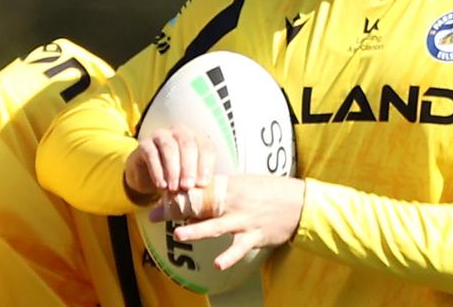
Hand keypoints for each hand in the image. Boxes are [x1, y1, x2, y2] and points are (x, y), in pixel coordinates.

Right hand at [123, 125, 215, 202]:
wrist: (148, 176)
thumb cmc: (176, 176)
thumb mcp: (190, 178)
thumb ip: (199, 180)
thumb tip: (205, 188)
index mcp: (196, 138)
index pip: (206, 147)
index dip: (205, 165)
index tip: (202, 184)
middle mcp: (179, 132)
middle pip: (187, 144)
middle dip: (188, 167)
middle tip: (187, 186)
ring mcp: (161, 135)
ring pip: (169, 147)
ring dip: (173, 169)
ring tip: (174, 188)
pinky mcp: (144, 144)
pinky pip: (151, 154)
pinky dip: (157, 171)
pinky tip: (161, 185)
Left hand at [163, 174, 304, 270]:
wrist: (299, 203)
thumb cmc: (268, 192)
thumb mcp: (242, 186)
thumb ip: (218, 195)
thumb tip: (193, 206)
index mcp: (227, 187)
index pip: (195, 190)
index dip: (174, 195)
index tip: (155, 198)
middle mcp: (232, 203)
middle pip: (198, 206)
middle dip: (174, 211)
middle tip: (153, 214)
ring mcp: (243, 220)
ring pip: (216, 226)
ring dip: (196, 230)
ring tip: (179, 233)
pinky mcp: (255, 235)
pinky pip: (239, 248)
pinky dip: (229, 257)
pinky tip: (217, 265)